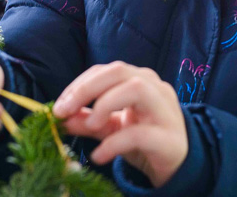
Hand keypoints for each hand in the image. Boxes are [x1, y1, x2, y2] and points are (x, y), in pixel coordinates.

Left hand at [53, 62, 187, 187]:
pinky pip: (140, 134)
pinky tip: (98, 156)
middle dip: (87, 88)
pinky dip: (114, 144)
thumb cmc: (144, 139)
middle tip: (65, 111)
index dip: (79, 85)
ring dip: (105, 104)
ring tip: (90, 126)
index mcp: (140, 80)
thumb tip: (61, 118)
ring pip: (137, 89)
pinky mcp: (168, 138)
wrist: (177, 166)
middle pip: (119, 72)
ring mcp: (165, 110)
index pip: (105, 71)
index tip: (59, 106)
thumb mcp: (111, 128)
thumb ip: (88, 120)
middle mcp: (155, 88)